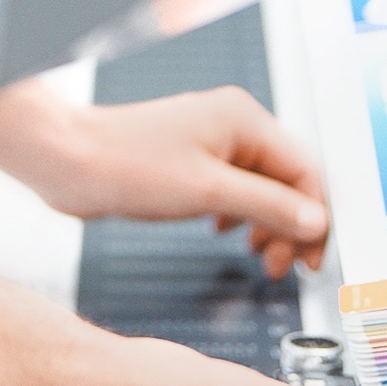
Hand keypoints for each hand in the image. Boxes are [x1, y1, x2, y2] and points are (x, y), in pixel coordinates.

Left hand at [0, 83, 327, 274]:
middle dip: (291, 226)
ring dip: (268, 225)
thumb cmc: (126, 164)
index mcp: (243, 119)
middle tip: (285, 266)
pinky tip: (226, 233)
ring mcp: (210, 141)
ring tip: (261, 258)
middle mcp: (231, 125)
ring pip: (261, 188)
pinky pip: (234, 189)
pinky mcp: (191, 160)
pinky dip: (241, 216)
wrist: (71, 161)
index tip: (314, 256)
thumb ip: (268, 206)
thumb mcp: (209, 192)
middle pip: (286, 180)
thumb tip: (314, 221)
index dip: (315, 217)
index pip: (304, 170)